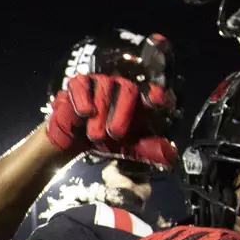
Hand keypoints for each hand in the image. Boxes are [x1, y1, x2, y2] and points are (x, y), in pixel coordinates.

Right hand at [44, 36, 176, 164]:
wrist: (69, 146)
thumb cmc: (101, 144)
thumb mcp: (126, 150)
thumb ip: (146, 150)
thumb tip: (170, 155)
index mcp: (136, 103)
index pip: (151, 92)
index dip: (155, 95)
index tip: (158, 102)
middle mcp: (120, 90)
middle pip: (128, 89)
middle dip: (122, 113)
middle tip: (116, 134)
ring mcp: (99, 85)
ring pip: (106, 86)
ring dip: (102, 114)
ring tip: (96, 136)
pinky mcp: (78, 85)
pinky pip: (82, 84)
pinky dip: (83, 98)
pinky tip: (85, 113)